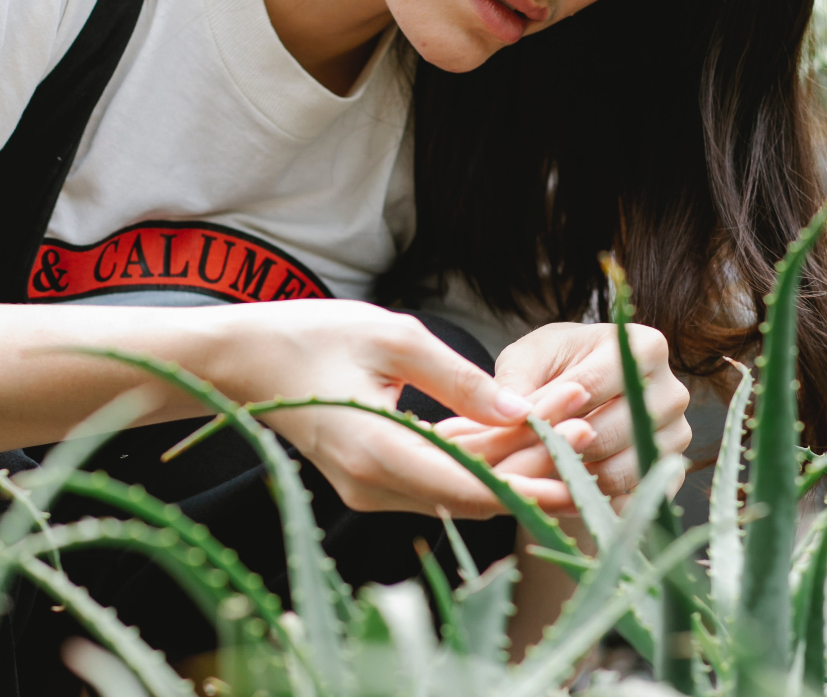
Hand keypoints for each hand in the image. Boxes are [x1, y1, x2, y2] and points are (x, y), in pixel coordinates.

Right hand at [203, 300, 595, 519]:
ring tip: (566, 421)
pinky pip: (434, 471)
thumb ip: (458, 378)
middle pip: (473, 491)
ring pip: (458, 483)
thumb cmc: (308, 336)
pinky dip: (475, 454)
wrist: (240, 359)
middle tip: (587, 427)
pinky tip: (517, 428)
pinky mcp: (369, 474)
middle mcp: (374, 484)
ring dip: (509, 457)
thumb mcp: (390, 337)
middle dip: (533, 462)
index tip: (581, 468)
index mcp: (377, 453)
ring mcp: (370, 485)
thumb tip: (520, 408)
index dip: (531, 484)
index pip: (472, 488)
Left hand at [434, 322, 690, 502]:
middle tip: (521, 458)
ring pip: (622, 470)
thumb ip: (518, 380)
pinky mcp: (672, 471)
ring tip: (539, 474)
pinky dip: (596, 500)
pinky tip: (564, 491)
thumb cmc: (555, 366)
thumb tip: (515, 412)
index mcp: (645, 347)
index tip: (516, 425)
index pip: (590, 385)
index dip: (547, 410)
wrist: (582, 391)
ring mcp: (677, 434)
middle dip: (560, 448)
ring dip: (575, 478)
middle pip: (609, 432)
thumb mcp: (528, 359)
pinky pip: (633, 498)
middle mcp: (672, 391)